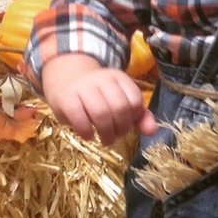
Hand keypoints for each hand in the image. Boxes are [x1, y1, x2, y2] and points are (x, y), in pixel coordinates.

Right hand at [41, 53, 156, 145]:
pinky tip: (89, 136)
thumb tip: (152, 131)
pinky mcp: (65, 98)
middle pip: (120, 107)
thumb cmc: (98, 94)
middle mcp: (102, 79)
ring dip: (106, 132)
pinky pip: (79, 117)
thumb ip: (139, 115)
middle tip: (117, 136)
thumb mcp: (120, 100)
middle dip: (122, 127)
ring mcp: (82, 87)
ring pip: (101, 112)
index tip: (128, 125)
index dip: (134, 117)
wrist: (64, 77)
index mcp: (119, 78)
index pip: (135, 100)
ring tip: (106, 140)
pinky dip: (86, 131)